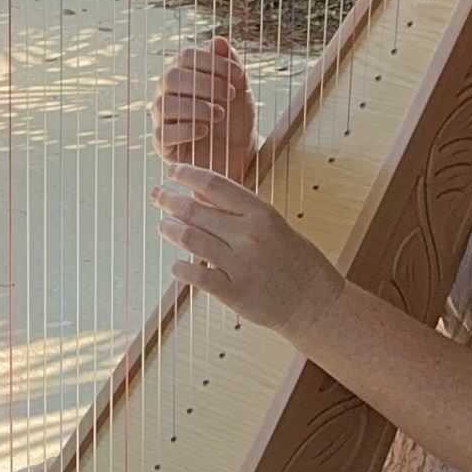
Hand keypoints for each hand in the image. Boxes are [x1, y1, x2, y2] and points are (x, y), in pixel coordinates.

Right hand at [156, 36, 254, 176]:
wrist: (239, 154)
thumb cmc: (236, 118)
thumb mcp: (239, 90)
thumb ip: (230, 65)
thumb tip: (218, 40)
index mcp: (183, 73)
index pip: (186, 55)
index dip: (212, 61)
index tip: (238, 75)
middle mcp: (167, 92)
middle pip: (172, 76)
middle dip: (205, 84)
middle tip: (229, 95)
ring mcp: (162, 117)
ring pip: (165, 103)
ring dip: (197, 107)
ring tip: (220, 115)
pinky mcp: (162, 142)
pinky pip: (163, 133)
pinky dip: (185, 130)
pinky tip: (204, 131)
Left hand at [156, 166, 340, 337]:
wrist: (314, 301)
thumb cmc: (294, 260)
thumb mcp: (272, 225)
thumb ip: (237, 211)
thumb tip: (198, 193)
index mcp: (261, 213)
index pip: (216, 185)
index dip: (188, 174)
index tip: (172, 170)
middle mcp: (249, 235)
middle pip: (196, 210)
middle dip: (170, 200)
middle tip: (157, 195)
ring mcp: (240, 264)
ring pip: (191, 239)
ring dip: (170, 229)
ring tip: (162, 225)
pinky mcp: (234, 292)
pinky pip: (196, 276)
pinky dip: (180, 268)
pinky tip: (175, 265)